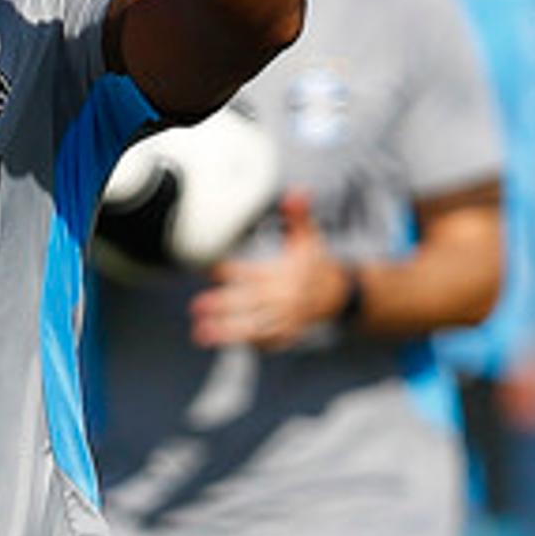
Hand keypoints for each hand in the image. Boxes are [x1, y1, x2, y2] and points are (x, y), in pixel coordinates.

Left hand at [188, 195, 345, 347]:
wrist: (338, 294)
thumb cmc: (314, 263)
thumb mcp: (308, 238)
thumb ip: (298, 216)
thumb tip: (297, 192)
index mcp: (285, 273)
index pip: (254, 272)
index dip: (231, 271)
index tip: (211, 271)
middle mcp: (285, 297)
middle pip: (250, 303)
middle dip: (223, 306)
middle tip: (197, 307)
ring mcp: (287, 318)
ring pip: (255, 326)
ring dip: (227, 331)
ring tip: (201, 333)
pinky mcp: (289, 334)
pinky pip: (267, 342)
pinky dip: (248, 343)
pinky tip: (224, 342)